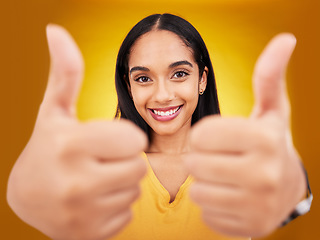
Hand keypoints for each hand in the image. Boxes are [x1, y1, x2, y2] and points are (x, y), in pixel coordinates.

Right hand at [7, 25, 146, 239]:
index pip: (135, 141)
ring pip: (133, 191)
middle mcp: (75, 183)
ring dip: (121, 183)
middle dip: (125, 161)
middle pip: (138, 167)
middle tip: (101, 160)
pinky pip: (125, 215)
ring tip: (95, 179)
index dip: (126, 138)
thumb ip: (65, 72)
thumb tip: (56, 30)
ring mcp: (82, 214)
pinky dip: (115, 207)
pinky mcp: (89, 234)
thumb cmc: (47, 148)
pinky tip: (93, 200)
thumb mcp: (55, 110)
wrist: (26, 197)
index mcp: (70, 145)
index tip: (108, 140)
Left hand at [185, 34, 305, 237]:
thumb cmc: (269, 144)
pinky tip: (230, 196)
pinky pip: (207, 214)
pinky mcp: (249, 228)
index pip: (201, 135)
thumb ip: (269, 77)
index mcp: (264, 139)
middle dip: (201, 159)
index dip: (203, 135)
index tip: (215, 138)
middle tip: (218, 158)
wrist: (288, 188)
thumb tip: (285, 39)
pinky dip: (213, 205)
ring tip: (224, 177)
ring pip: (199, 191)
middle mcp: (264, 174)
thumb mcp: (270, 111)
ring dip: (205, 182)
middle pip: (196, 164)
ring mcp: (258, 206)